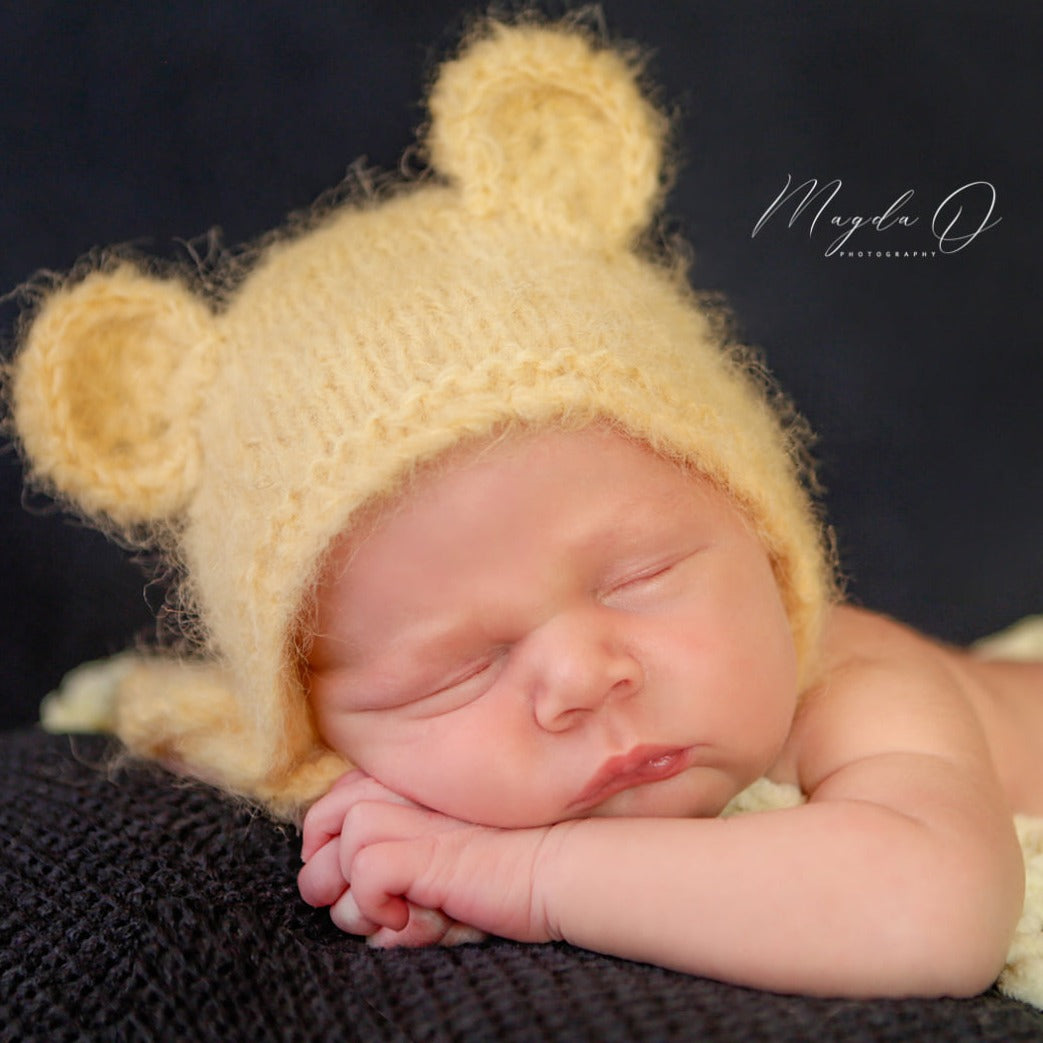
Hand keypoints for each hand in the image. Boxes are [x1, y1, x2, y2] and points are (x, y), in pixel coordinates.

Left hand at [298, 769, 558, 946]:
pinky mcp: (423, 851)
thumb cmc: (508, 862)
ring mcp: (411, 818)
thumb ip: (398, 856)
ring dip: (355, 907)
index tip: (346, 884)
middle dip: (325, 878)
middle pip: (321, 827)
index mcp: (407, 781)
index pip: (331, 804)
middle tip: (361, 908)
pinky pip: (363, 877)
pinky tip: (413, 918)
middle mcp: (403, 790)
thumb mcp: (446, 848)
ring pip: (335, 862)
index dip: (324, 849)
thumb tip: (350, 903)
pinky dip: (376, 908)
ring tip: (396, 919)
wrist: (561, 864)